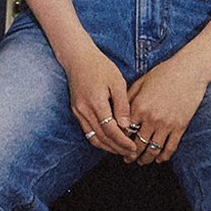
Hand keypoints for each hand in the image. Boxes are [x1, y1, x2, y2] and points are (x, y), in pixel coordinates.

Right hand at [59, 45, 142, 160]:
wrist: (77, 57)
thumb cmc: (100, 66)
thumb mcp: (117, 82)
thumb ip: (122, 105)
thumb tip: (127, 126)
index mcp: (96, 102)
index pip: (111, 130)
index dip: (123, 141)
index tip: (134, 147)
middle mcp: (84, 110)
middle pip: (101, 137)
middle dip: (117, 148)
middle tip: (131, 153)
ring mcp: (78, 111)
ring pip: (93, 137)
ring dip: (108, 147)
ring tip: (121, 150)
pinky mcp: (76, 111)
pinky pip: (87, 131)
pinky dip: (99, 139)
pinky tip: (110, 141)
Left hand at [121, 60, 210, 164]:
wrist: (188, 72)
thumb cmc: (162, 74)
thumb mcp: (140, 83)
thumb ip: (128, 99)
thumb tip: (118, 112)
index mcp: (138, 107)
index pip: (124, 130)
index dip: (119, 140)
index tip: (116, 145)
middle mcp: (151, 118)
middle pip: (137, 143)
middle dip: (130, 154)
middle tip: (126, 159)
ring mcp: (166, 124)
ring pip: (153, 149)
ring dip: (145, 158)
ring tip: (141, 162)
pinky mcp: (180, 127)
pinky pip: (170, 147)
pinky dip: (164, 156)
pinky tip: (159, 159)